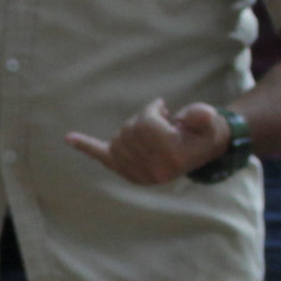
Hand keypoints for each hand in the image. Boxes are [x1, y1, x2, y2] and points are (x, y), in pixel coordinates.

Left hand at [67, 98, 230, 185]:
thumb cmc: (204, 131)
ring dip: (132, 128)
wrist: (202, 152)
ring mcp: (138, 173)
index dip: (152, 111)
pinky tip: (69, 138)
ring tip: (151, 130)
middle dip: (143, 118)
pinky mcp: (128, 171)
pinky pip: (103, 156)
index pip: (146, 125)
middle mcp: (153, 170)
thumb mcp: (210, 122)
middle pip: (130, 131)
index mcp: (172, 157)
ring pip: (118, 139)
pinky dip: (86, 146)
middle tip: (160, 118)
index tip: (163, 107)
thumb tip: (202, 114)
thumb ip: (203, 117)